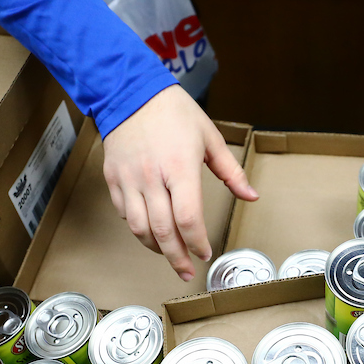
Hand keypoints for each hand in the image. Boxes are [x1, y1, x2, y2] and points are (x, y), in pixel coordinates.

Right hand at [103, 85, 258, 280]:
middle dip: (177, 258)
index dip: (198, 242)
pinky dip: (138, 228)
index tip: (205, 253)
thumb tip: (251, 196)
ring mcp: (129, 180)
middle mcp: (152, 178)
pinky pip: (124, 214)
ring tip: (170, 255)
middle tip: (188, 271)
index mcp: (180, 167)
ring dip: (156, 248)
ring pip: (139, 229)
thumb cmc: (173, 112)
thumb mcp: (209, 137)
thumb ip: (231, 171)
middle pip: (163, 231)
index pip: (188, 218)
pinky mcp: (112, 179)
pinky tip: (150, 231)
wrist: (130, 92)